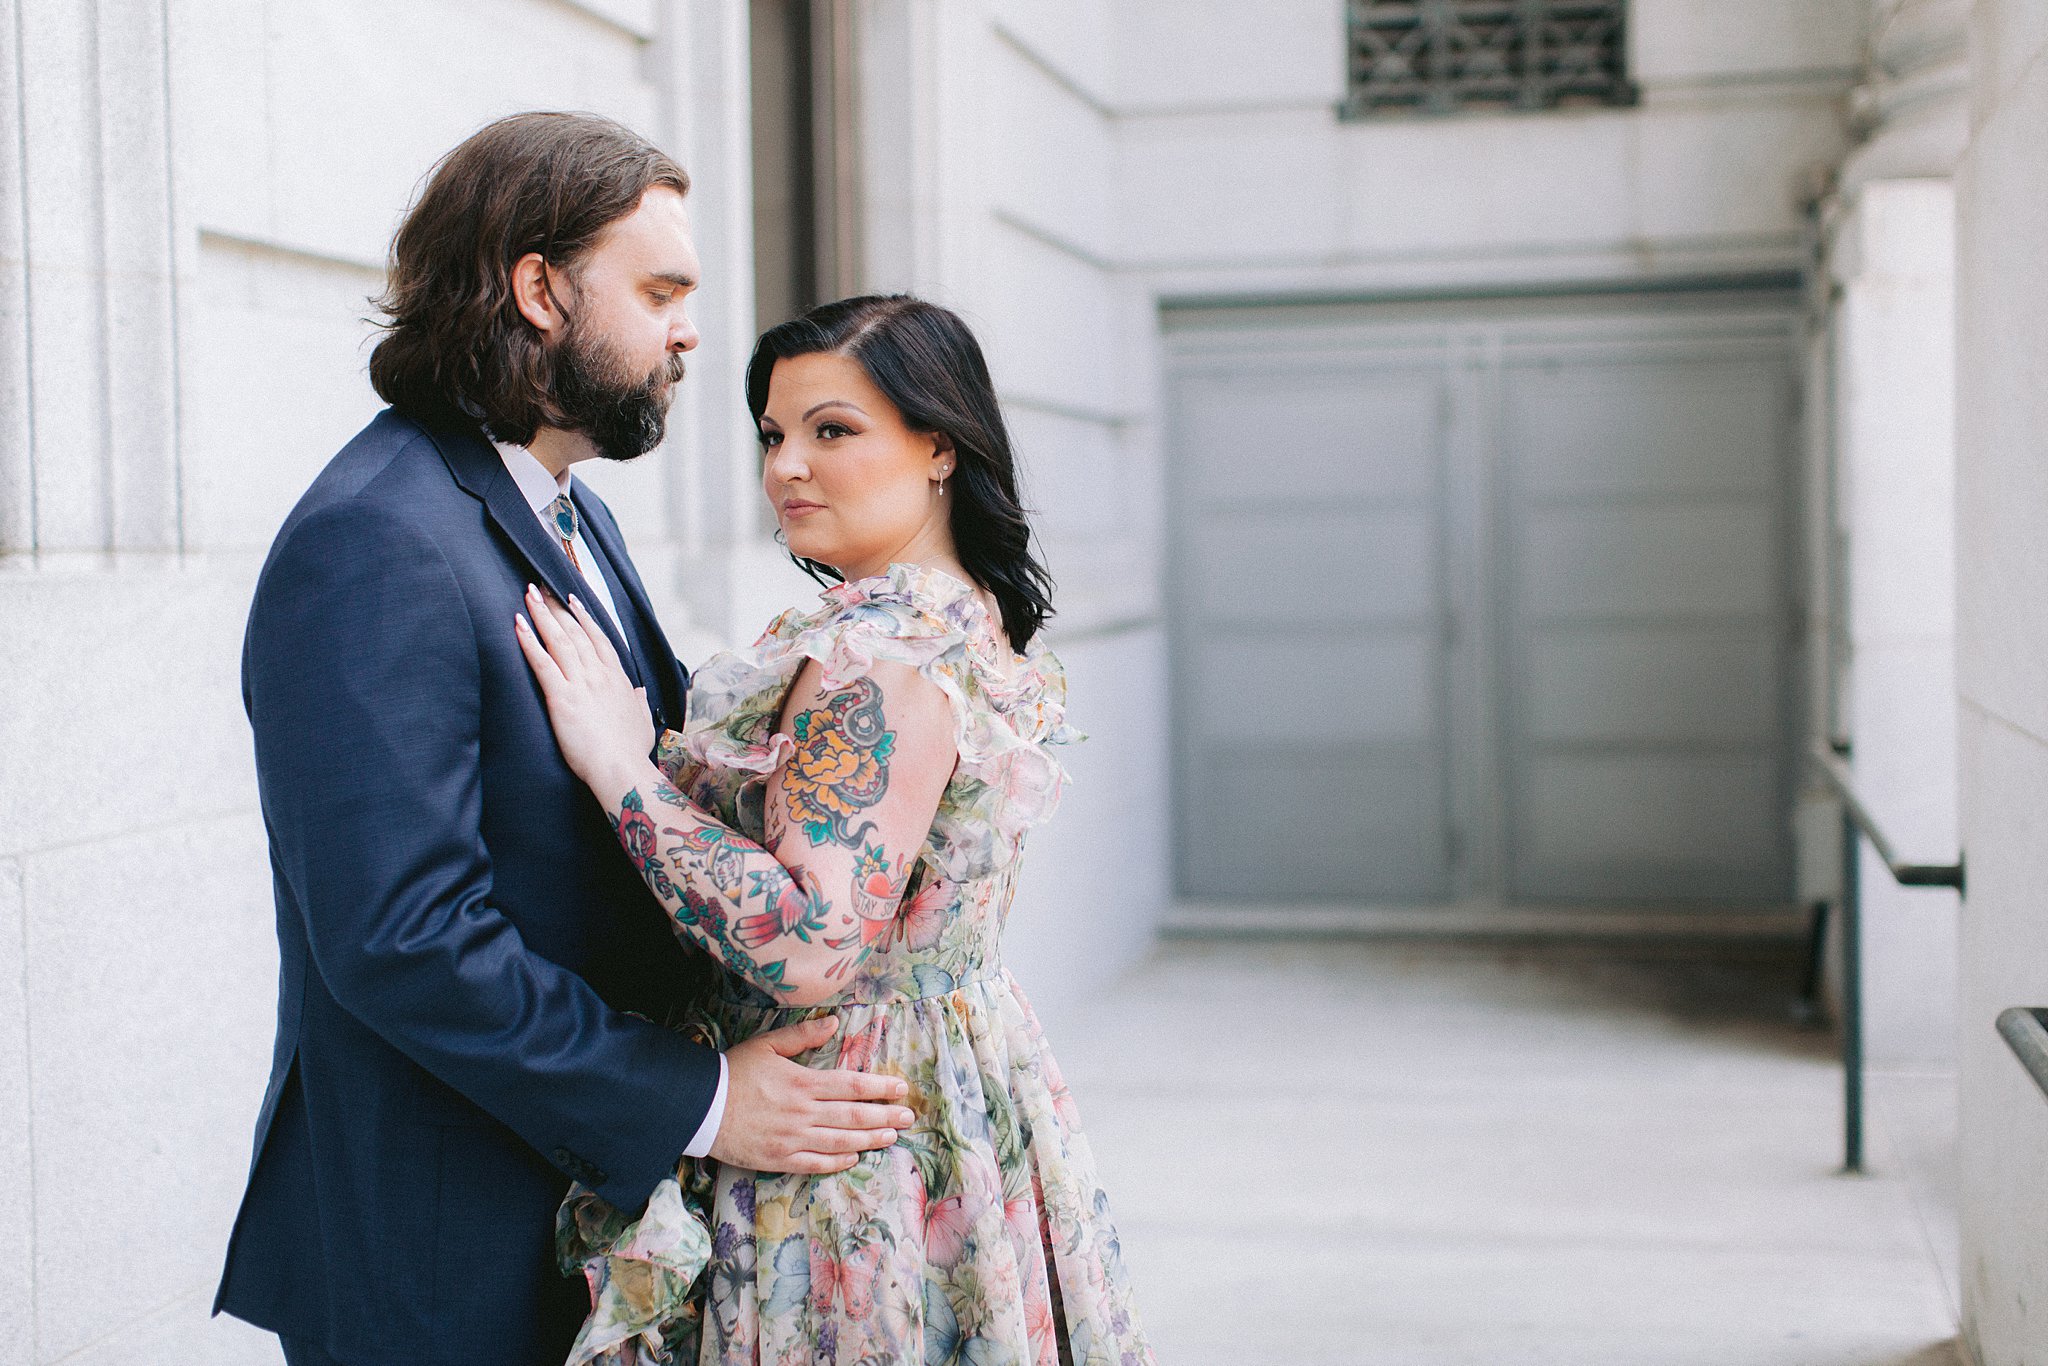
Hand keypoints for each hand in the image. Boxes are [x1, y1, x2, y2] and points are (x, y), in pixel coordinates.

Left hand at [514, 586, 655, 790]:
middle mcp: (599, 675)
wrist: (620, 768)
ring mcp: (581, 683)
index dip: (584, 617)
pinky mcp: (562, 697)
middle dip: (557, 607)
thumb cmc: (630, 751)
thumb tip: (638, 692)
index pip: (599, 639)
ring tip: (529, 594)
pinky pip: (542, 662)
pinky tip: (517, 624)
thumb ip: (637, 703)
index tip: (572, 599)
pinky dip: (528, 641)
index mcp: (617, 679)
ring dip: (542, 614)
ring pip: (559, 640)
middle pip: (575, 632)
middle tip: (542, 587)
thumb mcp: (641, 722)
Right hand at [709, 1016, 914, 1173]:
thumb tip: (833, 1023)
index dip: (880, 1088)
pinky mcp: (779, 1158)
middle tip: (908, 1117)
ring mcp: (792, 1139)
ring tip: (891, 1137)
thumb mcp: (767, 1044)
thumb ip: (802, 1035)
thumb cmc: (733, 1071)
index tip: (901, 1089)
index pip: (852, 1085)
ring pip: (840, 1143)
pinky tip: (854, 1157)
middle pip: (853, 1116)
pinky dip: (838, 1162)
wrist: (699, 1106)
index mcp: (802, 1082)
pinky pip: (815, 1164)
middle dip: (885, 1116)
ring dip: (869, 1140)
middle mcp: (802, 1112)